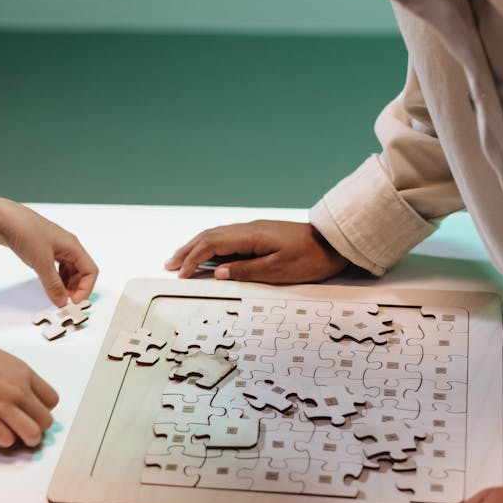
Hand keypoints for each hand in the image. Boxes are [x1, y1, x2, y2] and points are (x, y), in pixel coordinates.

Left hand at [0, 196, 97, 304]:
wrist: (1, 218)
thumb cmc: (25, 230)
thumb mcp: (42, 262)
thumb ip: (53, 284)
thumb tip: (62, 300)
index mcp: (72, 246)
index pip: (90, 270)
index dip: (85, 288)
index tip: (74, 302)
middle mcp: (66, 246)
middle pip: (80, 271)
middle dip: (76, 288)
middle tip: (65, 301)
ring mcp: (53, 247)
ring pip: (68, 270)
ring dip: (65, 284)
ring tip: (56, 295)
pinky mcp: (41, 249)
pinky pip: (54, 267)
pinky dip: (54, 278)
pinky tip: (48, 285)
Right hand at [0, 323, 57, 447]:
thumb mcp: (6, 361)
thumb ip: (19, 379)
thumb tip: (27, 399)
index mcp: (25, 373)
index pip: (52, 400)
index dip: (44, 408)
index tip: (34, 411)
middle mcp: (19, 390)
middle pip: (46, 421)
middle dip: (38, 427)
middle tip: (27, 426)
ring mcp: (3, 405)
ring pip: (32, 435)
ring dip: (27, 439)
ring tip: (18, 435)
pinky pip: (7, 440)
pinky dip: (4, 439)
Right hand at [165, 220, 348, 282]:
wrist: (334, 244)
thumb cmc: (310, 258)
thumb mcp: (278, 270)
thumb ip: (246, 271)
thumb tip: (218, 272)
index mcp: (251, 236)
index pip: (212, 245)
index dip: (193, 259)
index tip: (180, 273)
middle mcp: (249, 229)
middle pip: (209, 236)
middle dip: (187, 250)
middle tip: (169, 264)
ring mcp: (254, 230)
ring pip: (217, 235)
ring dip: (197, 247)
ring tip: (181, 259)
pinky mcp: (260, 234)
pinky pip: (228, 238)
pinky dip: (212, 246)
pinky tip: (209, 255)